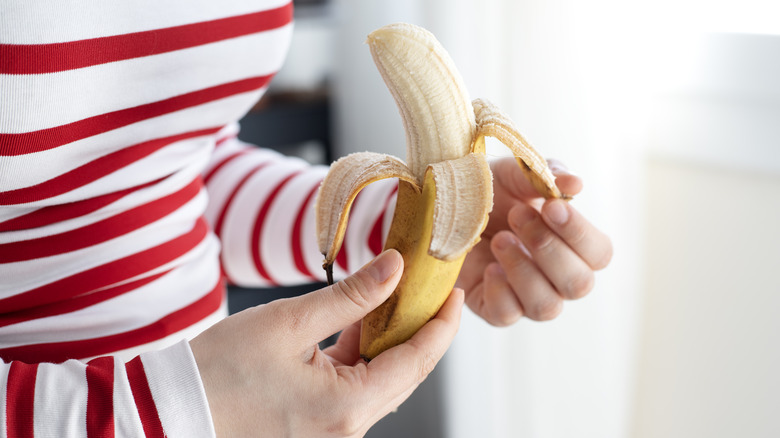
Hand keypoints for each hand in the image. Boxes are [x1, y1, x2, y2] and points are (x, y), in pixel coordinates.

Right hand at [191, 249, 463, 436]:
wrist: (173, 410)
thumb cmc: (220, 372)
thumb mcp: (289, 322)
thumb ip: (351, 296)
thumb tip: (393, 267)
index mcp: (346, 407)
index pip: (416, 361)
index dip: (440, 325)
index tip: (451, 292)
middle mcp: (347, 429)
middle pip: (404, 373)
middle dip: (419, 328)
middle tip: (427, 287)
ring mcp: (333, 431)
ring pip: (380, 380)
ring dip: (388, 339)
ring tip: (391, 295)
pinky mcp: (317, 425)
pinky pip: (355, 387)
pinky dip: (361, 354)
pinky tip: (359, 321)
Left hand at [456, 157, 611, 325]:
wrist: (445, 207)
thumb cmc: (490, 191)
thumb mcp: (514, 174)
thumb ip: (546, 175)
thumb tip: (575, 183)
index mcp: (574, 247)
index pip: (599, 253)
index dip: (580, 233)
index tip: (551, 207)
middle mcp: (558, 279)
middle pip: (579, 284)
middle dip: (548, 247)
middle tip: (517, 215)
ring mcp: (528, 299)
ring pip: (547, 306)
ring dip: (523, 269)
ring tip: (499, 239)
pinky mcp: (495, 310)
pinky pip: (507, 315)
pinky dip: (499, 290)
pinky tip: (488, 266)